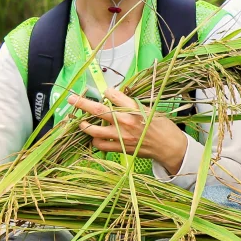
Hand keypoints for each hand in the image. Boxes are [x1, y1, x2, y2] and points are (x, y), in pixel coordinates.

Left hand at [69, 86, 188, 169]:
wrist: (169, 147)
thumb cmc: (162, 126)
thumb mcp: (151, 109)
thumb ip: (132, 105)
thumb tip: (116, 98)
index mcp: (134, 109)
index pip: (113, 95)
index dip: (107, 92)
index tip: (105, 91)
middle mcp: (125, 122)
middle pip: (98, 110)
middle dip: (82, 103)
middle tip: (72, 98)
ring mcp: (121, 136)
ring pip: (94, 131)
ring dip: (85, 125)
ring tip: (81, 122)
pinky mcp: (120, 148)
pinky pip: (100, 145)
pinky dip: (95, 141)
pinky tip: (96, 137)